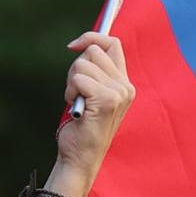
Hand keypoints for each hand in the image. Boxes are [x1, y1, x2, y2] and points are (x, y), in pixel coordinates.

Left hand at [45, 31, 135, 196]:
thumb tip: (82, 45)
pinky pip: (79, 79)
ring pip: (83, 65)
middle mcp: (125, 86)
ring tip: (77, 103)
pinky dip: (70, 92)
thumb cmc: (82, 129)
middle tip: (75, 92)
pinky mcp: (107, 100)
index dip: (92, 38)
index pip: (113, 44)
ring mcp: (119, 93)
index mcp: (124, 84)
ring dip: (71, 83)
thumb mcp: (90, 96)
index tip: (73, 46)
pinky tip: (76, 108)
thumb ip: (94, 73)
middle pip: (94, 51)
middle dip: (76, 68)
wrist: (81, 158)